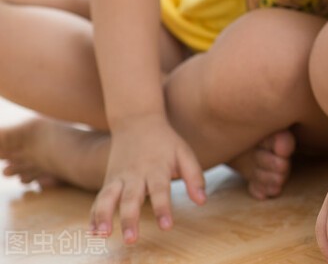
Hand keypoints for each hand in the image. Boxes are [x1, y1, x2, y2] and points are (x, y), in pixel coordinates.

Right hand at [90, 116, 205, 243]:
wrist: (136, 120)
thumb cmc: (165, 141)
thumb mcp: (184, 152)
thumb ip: (194, 176)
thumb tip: (202, 201)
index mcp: (156, 167)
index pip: (160, 190)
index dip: (163, 208)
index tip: (166, 227)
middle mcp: (135, 174)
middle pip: (131, 198)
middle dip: (129, 219)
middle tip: (131, 239)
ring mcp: (118, 177)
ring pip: (108, 197)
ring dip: (103, 216)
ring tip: (102, 235)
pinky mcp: (108, 181)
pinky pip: (98, 199)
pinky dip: (93, 216)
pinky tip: (92, 233)